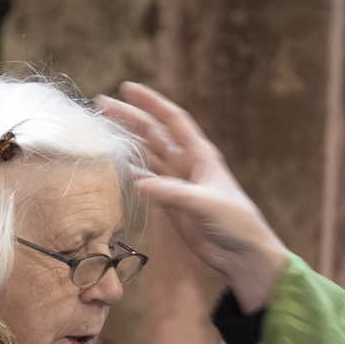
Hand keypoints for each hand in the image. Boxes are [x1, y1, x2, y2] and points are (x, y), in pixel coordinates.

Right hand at [95, 81, 287, 313]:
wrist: (242, 254)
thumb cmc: (235, 223)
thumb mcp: (207, 204)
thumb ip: (175, 193)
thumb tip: (140, 182)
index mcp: (201, 155)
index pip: (173, 120)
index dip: (151, 102)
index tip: (127, 88)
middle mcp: (187, 164)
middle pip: (154, 134)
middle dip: (130, 118)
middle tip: (102, 105)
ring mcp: (178, 184)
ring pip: (148, 155)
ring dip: (127, 142)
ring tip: (103, 130)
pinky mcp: (172, 204)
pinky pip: (148, 182)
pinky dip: (132, 173)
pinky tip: (117, 166)